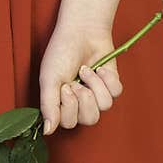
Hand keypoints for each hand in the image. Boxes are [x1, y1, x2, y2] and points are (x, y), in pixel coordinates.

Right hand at [38, 21, 123, 135]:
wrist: (81, 31)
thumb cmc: (61, 53)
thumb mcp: (49, 79)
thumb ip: (48, 106)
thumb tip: (47, 131)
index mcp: (62, 104)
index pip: (69, 123)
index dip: (69, 108)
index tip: (64, 87)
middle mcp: (80, 103)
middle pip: (90, 119)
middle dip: (84, 98)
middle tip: (76, 81)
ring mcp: (97, 94)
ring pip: (104, 107)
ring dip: (94, 84)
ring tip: (86, 70)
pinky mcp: (112, 84)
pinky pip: (115, 93)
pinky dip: (106, 78)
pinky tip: (99, 68)